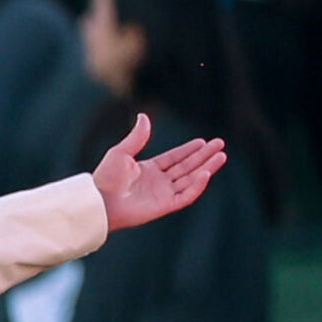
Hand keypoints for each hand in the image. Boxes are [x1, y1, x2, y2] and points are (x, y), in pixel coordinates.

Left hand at [93, 113, 225, 230]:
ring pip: (190, 180)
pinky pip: (185, 196)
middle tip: (220, 145)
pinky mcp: (164, 206)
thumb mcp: (122, 151)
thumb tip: (144, 116)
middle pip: (187, 167)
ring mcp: (162, 194)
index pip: (175, 159)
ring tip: (221, 156)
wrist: (100, 200)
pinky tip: (206, 173)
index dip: (189, 150)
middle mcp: (158, 182)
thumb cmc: (106, 177)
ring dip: (206, 168)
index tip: (203, 142)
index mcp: (148, 169)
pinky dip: (197, 186)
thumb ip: (137, 136)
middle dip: (204, 156)